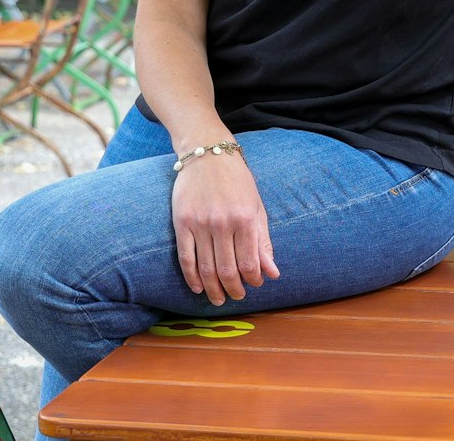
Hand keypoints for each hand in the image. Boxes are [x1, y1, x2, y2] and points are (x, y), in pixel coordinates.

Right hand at [170, 148, 280, 304]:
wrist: (208, 154)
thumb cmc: (237, 181)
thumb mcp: (257, 208)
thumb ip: (263, 242)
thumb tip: (272, 273)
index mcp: (245, 219)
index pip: (249, 263)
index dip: (252, 280)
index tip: (254, 285)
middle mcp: (222, 223)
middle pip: (227, 270)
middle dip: (233, 290)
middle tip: (236, 297)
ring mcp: (200, 223)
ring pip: (206, 268)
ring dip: (213, 289)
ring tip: (218, 299)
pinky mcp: (181, 222)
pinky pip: (186, 258)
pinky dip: (192, 277)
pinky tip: (198, 287)